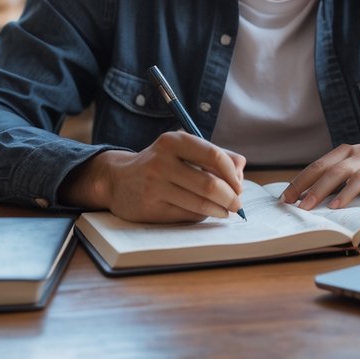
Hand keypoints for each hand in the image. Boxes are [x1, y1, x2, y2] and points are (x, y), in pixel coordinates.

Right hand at [60, 131, 245, 222]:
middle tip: (237, 204)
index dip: (232, 174)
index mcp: (173, 141)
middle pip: (209, 184)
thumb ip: (214, 155)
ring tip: (225, 210)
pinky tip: (205, 213)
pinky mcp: (150, 208)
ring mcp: (154, 186)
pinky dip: (202, 217)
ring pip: (199, 204)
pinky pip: (186, 216)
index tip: (239, 185)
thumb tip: (241, 168)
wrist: (118, 180)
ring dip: (219, 210)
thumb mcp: (183, 150)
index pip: (214, 156)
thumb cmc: (161, 164)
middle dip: (230, 197)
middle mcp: (162, 161)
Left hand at [280, 138, 359, 210]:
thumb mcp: (356, 163)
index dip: (301, 181)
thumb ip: (335, 174)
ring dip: (345, 193)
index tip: (286, 198)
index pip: (319, 166)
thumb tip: (306, 195)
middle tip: (302, 208)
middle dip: (317, 190)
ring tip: (332, 209)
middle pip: (336, 172)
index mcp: (347, 152)